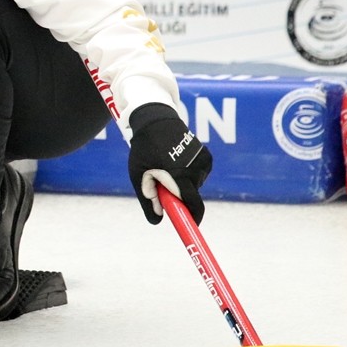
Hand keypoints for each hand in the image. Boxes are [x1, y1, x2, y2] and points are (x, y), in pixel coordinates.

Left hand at [127, 103, 211, 224]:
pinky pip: (198, 174)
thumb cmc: (144, 149)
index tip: (191, 226)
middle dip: (178, 195)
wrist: (156, 120)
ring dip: (182, 182)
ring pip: (194, 184)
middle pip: (190, 195)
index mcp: (179, 175)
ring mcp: (204, 162)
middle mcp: (196, 169)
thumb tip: (159, 219)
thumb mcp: (139, 175)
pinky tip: (175, 159)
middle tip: (160, 182)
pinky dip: (188, 173)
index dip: (194, 218)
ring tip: (165, 165)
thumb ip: (148, 199)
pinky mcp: (207, 156)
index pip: (194, 205)